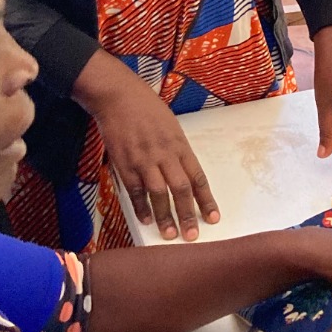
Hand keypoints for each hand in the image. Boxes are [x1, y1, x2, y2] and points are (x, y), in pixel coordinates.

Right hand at [73, 51, 218, 241]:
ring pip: (159, 193)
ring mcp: (144, 159)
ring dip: (165, 216)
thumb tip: (183, 174)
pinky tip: (146, 219)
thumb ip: (177, 150)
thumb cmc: (147, 108)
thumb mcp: (171, 126)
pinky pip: (135, 190)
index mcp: (180, 144)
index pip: (198, 177)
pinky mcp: (124, 163)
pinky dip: (141, 206)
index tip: (213, 218)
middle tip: (192, 236)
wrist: (118, 96)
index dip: (206, 200)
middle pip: (181, 189)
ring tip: (169, 234)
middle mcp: (165, 154)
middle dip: (188, 214)